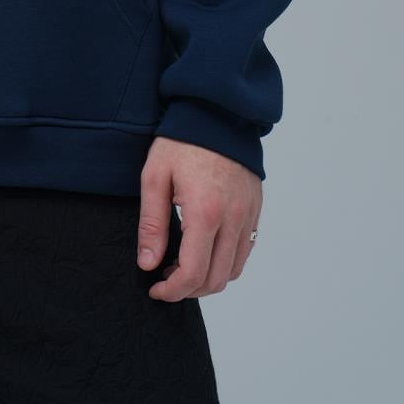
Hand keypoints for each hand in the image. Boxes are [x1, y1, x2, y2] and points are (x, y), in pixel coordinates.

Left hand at [136, 137, 261, 299]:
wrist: (217, 113)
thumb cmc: (182, 141)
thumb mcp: (155, 177)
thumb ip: (152, 224)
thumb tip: (148, 264)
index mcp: (205, 212)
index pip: (193, 273)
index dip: (172, 291)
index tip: (155, 288)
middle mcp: (233, 219)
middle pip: (216, 280)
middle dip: (188, 289)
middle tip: (165, 279)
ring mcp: (248, 216)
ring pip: (233, 271)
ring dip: (208, 278)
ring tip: (183, 265)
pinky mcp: (255, 210)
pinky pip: (244, 251)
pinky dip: (225, 262)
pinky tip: (204, 250)